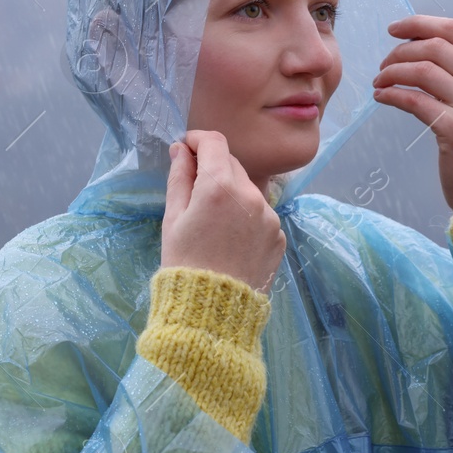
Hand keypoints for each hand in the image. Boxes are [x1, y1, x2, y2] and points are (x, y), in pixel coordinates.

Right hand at [161, 130, 285, 292]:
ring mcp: (269, 216)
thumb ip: (179, 177)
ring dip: (232, 193)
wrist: (213, 312)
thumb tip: (181, 149)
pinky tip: (231, 239)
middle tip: (194, 190)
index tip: (186, 148)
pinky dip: (246, 216)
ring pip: (248, 190)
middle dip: (213, 168)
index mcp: (220, 187)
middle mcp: (251, 195)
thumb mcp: (173, 218)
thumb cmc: (184, 263)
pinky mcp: (279, 236)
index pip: (214, 142)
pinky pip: (260, 214)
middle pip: (232, 164)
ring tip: (213, 223)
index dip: (197, 140)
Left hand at [372, 15, 452, 232]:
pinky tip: (381, 97)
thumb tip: (420, 41)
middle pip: (435, 47)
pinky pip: (414, 100)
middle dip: (401, 51)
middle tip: (383, 66)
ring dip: (392, 72)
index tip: (394, 29)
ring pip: (422, 70)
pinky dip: (392, 94)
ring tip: (379, 83)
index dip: (420, 24)